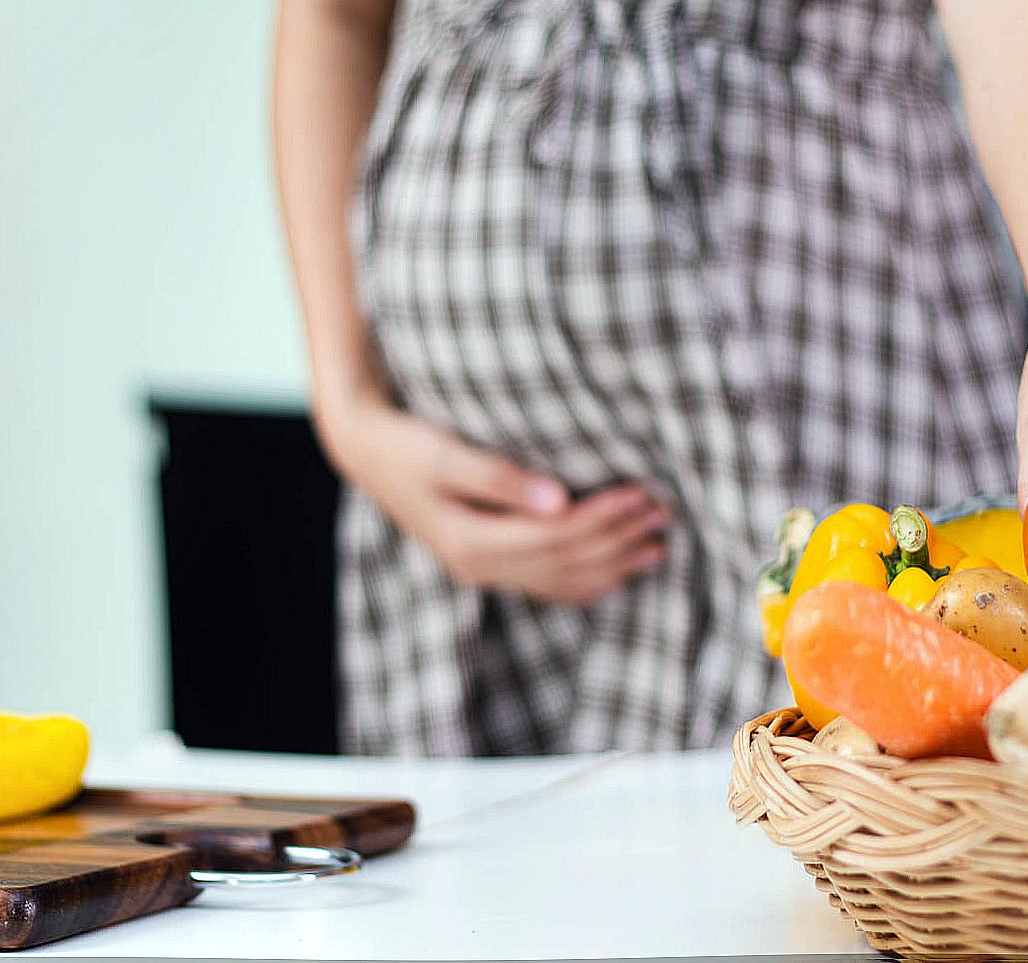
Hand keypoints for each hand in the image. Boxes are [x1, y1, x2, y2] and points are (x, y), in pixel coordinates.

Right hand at [319, 396, 669, 603]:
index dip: (602, 518)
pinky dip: (583, 582)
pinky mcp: (483, 563)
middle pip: (563, 561)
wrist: (364, 451)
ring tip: (657, 546)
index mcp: (470, 540)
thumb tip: (557, 499)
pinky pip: (543, 584)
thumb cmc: (405, 443)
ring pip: (558, 578)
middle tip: (664, 512)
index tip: (643, 492)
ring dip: (611, 564)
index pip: (554, 536)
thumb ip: (498, 477)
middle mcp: (478, 565)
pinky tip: (616, 576)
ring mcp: (481, 570)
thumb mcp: (444, 454)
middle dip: (617, 538)